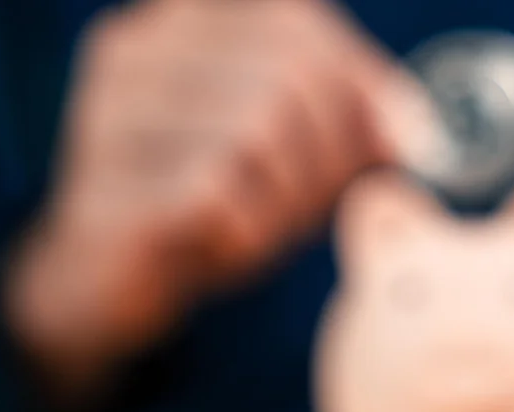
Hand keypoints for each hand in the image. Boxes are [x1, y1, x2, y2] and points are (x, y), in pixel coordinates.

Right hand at [5, 0, 424, 398]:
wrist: (99, 283)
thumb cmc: (202, 205)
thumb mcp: (284, 152)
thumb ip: (343, 120)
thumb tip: (413, 125)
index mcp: (180, 24)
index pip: (295, 18)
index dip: (360, 78)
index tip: (395, 140)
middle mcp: (136, 52)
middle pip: (288, 74)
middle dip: (333, 151)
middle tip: (321, 204)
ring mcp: (109, 117)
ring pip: (256, 132)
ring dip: (288, 200)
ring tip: (267, 230)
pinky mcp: (105, 188)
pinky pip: (216, 194)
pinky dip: (247, 232)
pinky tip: (227, 246)